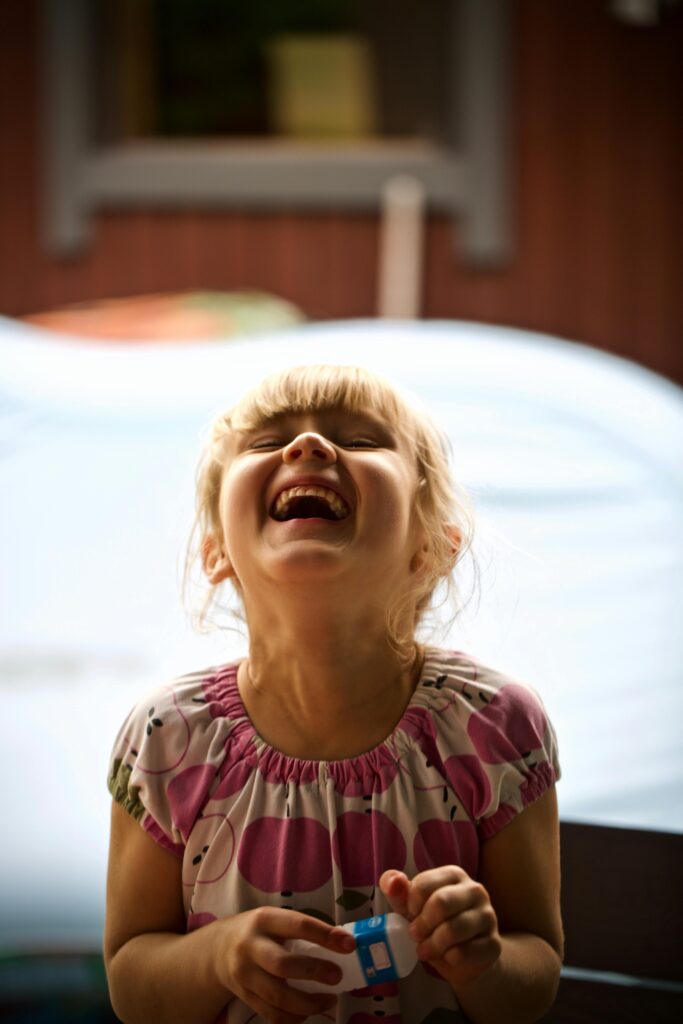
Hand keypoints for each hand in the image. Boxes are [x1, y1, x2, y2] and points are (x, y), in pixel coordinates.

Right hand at [213, 907, 355, 1022]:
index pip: (298, 925)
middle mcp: (251, 947)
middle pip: (283, 964)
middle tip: (337, 977)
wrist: (218, 949)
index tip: (349, 945)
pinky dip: (294, 1018)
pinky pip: (271, 1014)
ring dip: (308, 1003)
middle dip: (314, 972)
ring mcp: (244, 975)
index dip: (325, 936)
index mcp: (264, 920)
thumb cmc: (259, 932)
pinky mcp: (244, 997)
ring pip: (277, 996)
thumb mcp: (274, 920)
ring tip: (330, 1000)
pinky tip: (308, 1012)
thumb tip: (342, 945)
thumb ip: (301, 931)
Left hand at [379, 866, 501, 986]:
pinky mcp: (494, 943)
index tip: (411, 915)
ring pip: (454, 929)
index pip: (424, 883)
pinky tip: (448, 957)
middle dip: (422, 924)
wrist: (464, 958)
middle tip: (415, 935)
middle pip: (441, 902)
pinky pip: (465, 952)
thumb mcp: (413, 907)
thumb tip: (393, 882)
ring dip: (433, 944)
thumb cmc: (435, 925)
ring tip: (425, 950)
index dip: (411, 904)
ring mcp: (488, 916)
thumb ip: (398, 891)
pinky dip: (449, 958)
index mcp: (454, 875)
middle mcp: (475, 890)